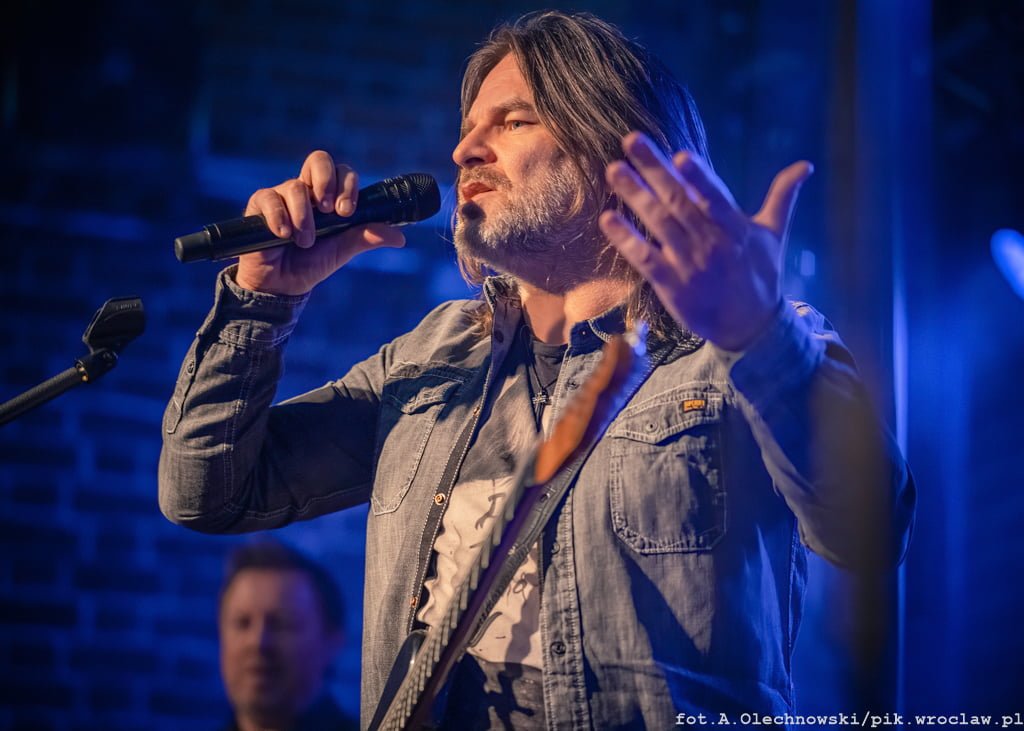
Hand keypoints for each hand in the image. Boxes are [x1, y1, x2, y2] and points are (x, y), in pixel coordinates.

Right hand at [235, 151, 405, 294]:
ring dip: (305, 217)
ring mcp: (282, 195)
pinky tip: (284, 234)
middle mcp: (306, 191)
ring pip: (296, 186)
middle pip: (319, 159)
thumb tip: (401, 237)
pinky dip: (279, 217)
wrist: (281, 286)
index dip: (347, 184)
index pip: (341, 172)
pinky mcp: (259, 205)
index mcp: (328, 197)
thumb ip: (366, 237)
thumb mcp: (342, 251)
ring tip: (305, 241)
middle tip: (330, 210)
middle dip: (327, 181)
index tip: (347, 211)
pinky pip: (269, 198)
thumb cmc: (311, 264)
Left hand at [599, 132, 812, 350]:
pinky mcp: (672, 286)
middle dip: (654, 170)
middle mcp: (712, 243)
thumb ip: (783, 197)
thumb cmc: (761, 276)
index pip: (715, 196)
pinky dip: (627, 239)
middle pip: (679, 201)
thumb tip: (805, 165)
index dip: (698, 176)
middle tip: (630, 140)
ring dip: (635, 195)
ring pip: (659, 224)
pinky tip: (607, 219)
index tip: (679, 155)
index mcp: (736, 228)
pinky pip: (645, 259)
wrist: (752, 328)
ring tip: (614, 170)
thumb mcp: (774, 235)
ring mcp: (690, 264)